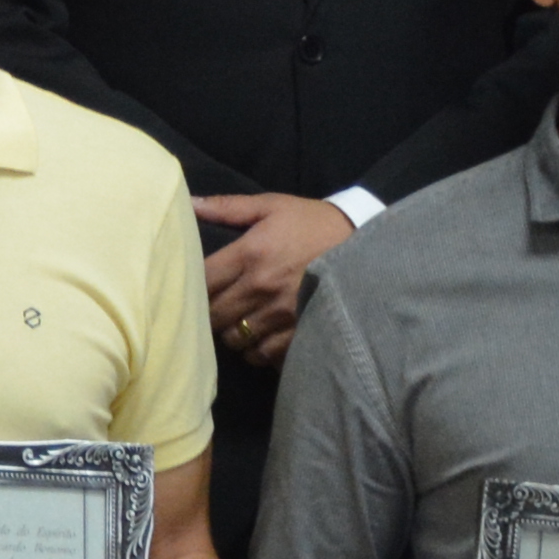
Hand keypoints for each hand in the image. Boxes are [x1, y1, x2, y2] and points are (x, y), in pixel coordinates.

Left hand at [192, 192, 360, 361]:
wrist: (367, 244)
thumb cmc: (313, 223)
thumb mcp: (272, 206)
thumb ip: (228, 207)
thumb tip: (190, 203)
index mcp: (250, 253)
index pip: (202, 281)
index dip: (191, 287)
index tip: (195, 286)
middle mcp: (261, 287)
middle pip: (213, 315)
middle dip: (208, 313)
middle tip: (216, 307)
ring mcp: (280, 315)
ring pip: (234, 339)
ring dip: (231, 333)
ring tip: (238, 322)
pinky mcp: (299, 334)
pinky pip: (262, 355)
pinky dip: (255, 350)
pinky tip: (259, 337)